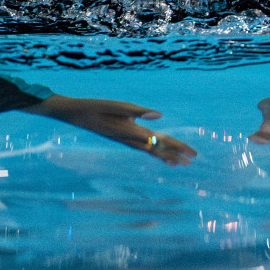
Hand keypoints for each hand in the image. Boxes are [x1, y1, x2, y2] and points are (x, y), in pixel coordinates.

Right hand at [23, 94, 196, 165]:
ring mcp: (126, 141)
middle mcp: (132, 139)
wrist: (76, 114)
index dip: (178, 147)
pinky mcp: (122, 138)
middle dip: (177, 154)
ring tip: (179, 163)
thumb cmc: (97, 107)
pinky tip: (156, 153)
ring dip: (166, 156)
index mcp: (133, 131)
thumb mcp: (118, 106)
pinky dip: (153, 152)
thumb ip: (139, 111)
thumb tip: (159, 116)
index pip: (162, 141)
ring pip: (151, 151)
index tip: (192, 154)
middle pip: (159, 149)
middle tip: (193, 160)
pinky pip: (142, 149)